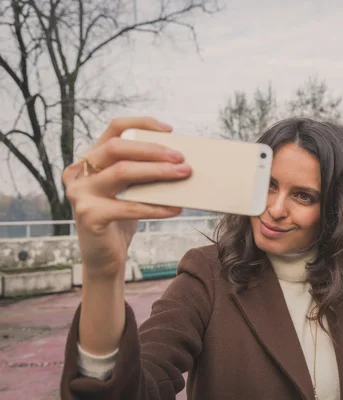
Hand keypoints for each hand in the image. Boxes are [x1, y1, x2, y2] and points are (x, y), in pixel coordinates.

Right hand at [62, 117, 191, 280]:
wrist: (105, 256)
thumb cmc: (121, 218)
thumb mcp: (130, 189)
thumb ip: (142, 171)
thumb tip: (179, 160)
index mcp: (90, 158)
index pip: (114, 128)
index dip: (142, 124)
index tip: (170, 130)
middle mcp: (80, 171)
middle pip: (118, 147)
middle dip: (154, 150)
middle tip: (181, 158)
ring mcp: (80, 193)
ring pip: (122, 172)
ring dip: (158, 172)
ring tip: (183, 174)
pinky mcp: (88, 215)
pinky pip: (128, 206)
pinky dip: (155, 207)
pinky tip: (175, 208)